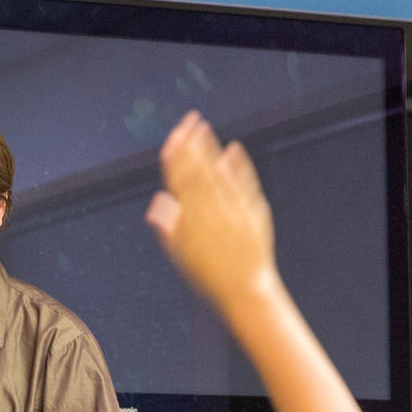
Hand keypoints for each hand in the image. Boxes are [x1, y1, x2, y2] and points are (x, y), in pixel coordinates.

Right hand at [145, 111, 278, 309]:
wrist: (244, 290)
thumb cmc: (207, 276)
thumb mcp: (180, 256)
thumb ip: (168, 228)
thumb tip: (157, 203)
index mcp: (191, 220)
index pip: (180, 181)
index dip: (175, 158)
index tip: (172, 138)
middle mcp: (213, 210)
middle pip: (199, 170)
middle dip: (191, 144)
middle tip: (187, 121)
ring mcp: (235, 209)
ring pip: (220, 172)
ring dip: (211, 148)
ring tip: (204, 128)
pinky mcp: (254, 211)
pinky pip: (245, 182)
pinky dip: (239, 165)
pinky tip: (233, 150)